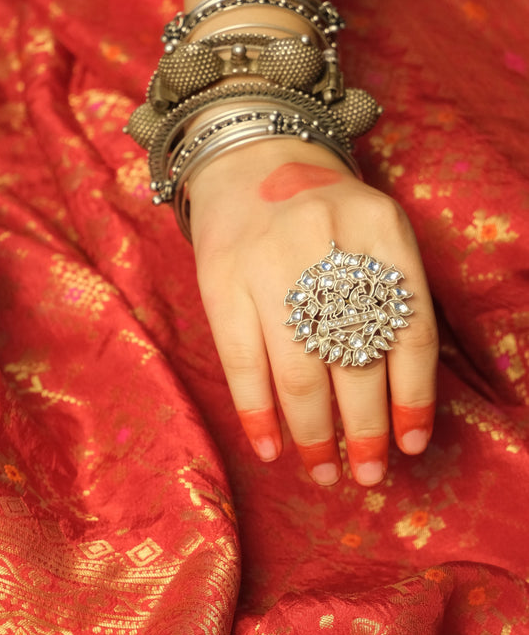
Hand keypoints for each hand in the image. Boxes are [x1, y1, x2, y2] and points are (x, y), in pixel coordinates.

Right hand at [189, 138, 437, 486]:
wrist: (250, 159)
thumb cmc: (323, 214)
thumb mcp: (373, 233)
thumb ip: (389, 298)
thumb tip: (394, 403)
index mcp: (382, 228)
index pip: (410, 330)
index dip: (413, 397)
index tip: (411, 445)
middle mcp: (326, 242)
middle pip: (354, 358)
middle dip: (364, 430)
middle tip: (367, 475)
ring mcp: (268, 261)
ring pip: (299, 372)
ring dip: (313, 435)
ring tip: (324, 471)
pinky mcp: (220, 281)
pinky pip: (243, 363)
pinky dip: (258, 414)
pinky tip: (272, 448)